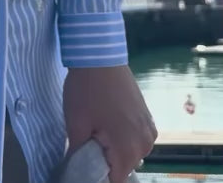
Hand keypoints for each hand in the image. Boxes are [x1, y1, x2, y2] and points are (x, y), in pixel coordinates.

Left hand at [63, 65, 157, 182]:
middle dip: (106, 160)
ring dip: (115, 148)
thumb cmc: (86, 89)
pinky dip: (123, 136)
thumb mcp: (75, 123)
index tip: (86, 164)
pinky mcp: (147, 116)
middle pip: (124, 166)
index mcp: (128, 149)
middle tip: (88, 142)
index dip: (99, 176)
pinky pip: (136, 138)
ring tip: (97, 129)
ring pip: (131, 152)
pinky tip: (108, 121)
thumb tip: (76, 169)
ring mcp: (149, 129)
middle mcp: (145, 143)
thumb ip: (78, 153)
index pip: (115, 179)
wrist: (100, 55)